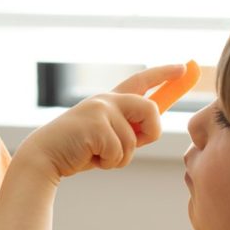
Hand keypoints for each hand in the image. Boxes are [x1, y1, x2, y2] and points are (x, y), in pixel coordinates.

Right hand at [17, 64, 186, 180]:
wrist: (45, 157)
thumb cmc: (76, 150)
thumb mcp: (106, 137)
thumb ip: (128, 130)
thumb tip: (153, 128)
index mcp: (110, 101)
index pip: (141, 81)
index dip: (164, 74)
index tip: (184, 66)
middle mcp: (107, 100)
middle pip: (151, 110)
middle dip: (151, 132)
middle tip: (134, 145)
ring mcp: (101, 110)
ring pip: (134, 141)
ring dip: (119, 157)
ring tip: (96, 156)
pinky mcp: (96, 125)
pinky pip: (120, 151)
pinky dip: (108, 163)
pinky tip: (89, 158)